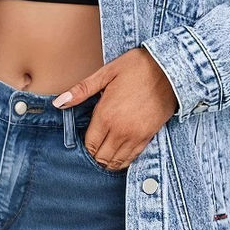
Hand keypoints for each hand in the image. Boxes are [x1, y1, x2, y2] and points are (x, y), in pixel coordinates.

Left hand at [51, 47, 178, 170]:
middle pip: (101, 157)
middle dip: (95, 154)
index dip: (85, 145)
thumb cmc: (137, 67)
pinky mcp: (149, 136)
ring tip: (105, 151)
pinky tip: (120, 152)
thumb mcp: (106, 73)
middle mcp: (120, 130)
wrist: (170, 69)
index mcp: (106, 115)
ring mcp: (136, 136)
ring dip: (108, 160)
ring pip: (117, 162)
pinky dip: (124, 159)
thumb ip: (81, 90)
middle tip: (94, 145)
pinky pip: (133, 158)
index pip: (90, 144)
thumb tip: (59, 102)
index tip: (85, 138)